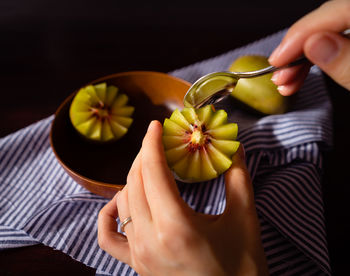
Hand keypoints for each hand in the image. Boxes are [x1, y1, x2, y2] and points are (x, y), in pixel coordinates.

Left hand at [98, 120, 267, 275]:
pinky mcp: (136, 265)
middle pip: (135, 182)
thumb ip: (238, 177)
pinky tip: (123, 202)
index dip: (152, 143)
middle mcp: (149, 241)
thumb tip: (234, 147)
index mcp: (175, 226)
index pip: (152, 171)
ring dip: (134, 178)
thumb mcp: (245, 219)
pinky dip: (111, 213)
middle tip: (161, 143)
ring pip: (123, 202)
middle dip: (145, 155)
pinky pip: (109, 236)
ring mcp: (138, 255)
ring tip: (152, 168)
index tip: (156, 125)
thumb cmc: (242, 269)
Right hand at [269, 0, 349, 94]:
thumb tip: (314, 43)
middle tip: (279, 76)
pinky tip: (297, 77)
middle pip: (324, 24)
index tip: (277, 60)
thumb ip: (347, 61)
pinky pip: (331, 45)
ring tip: (285, 83)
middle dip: (296, 52)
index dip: (299, 35)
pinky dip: (312, 63)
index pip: (332, 13)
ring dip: (299, 61)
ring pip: (324, 36)